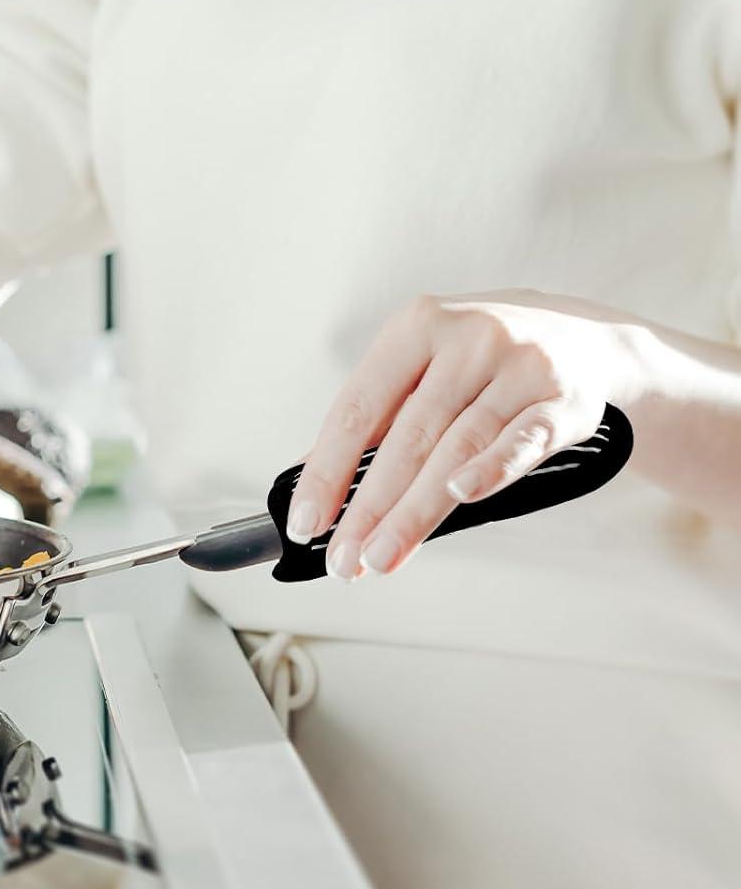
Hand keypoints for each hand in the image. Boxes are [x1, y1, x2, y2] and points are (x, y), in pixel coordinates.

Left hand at [286, 291, 640, 579]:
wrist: (582, 336)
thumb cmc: (479, 361)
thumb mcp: (421, 366)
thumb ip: (372, 416)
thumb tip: (305, 477)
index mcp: (415, 329)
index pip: (357, 410)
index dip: (328, 470)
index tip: (305, 523)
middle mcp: (466, 341)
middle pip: (406, 437)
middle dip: (368, 507)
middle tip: (344, 560)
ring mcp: (518, 367)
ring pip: (457, 447)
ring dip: (415, 510)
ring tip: (382, 555)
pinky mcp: (564, 399)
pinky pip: (525, 439)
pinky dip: (492, 467)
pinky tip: (461, 496)